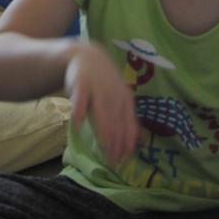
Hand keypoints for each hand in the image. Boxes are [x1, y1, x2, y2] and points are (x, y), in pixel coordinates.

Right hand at [65, 42, 139, 164]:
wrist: (87, 56)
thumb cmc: (105, 83)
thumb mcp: (121, 97)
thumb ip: (127, 119)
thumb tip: (140, 144)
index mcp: (126, 101)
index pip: (129, 127)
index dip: (127, 145)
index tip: (122, 161)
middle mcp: (114, 96)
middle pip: (117, 124)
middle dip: (115, 145)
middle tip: (111, 163)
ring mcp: (98, 89)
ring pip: (102, 114)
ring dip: (103, 133)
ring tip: (102, 150)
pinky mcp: (81, 84)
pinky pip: (81, 99)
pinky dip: (80, 111)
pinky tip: (78, 123)